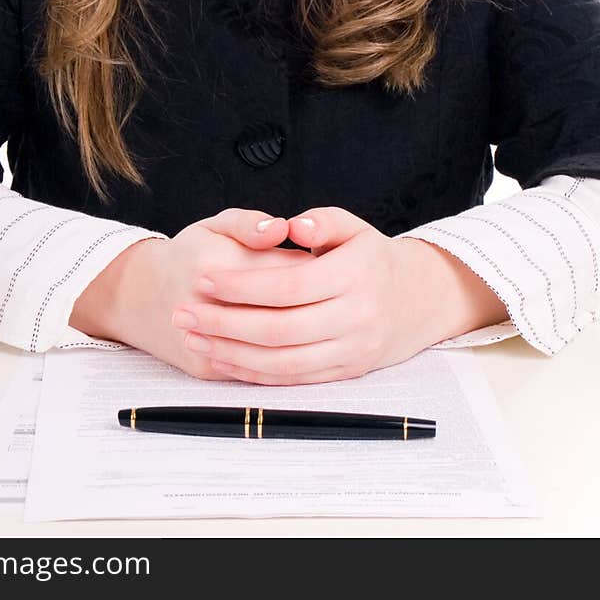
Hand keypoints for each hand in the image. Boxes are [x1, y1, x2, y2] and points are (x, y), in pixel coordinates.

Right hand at [71, 208, 307, 380]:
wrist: (141, 299)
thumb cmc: (190, 255)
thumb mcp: (216, 225)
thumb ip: (250, 223)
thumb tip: (283, 228)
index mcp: (214, 263)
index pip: (283, 270)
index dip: (312, 267)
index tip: (322, 262)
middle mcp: (207, 305)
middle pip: (281, 310)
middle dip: (312, 302)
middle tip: (321, 292)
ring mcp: (206, 342)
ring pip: (271, 346)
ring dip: (299, 333)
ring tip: (307, 313)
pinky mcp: (208, 369)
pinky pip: (256, 370)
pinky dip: (281, 357)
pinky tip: (295, 342)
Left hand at [168, 206, 457, 385]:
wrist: (415, 301)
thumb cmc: (371, 258)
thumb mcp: (353, 226)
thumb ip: (321, 220)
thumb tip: (291, 225)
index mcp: (356, 276)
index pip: (289, 286)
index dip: (243, 287)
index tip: (204, 279)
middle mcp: (356, 318)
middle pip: (280, 329)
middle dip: (225, 323)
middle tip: (184, 313)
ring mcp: (351, 350)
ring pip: (283, 362)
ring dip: (232, 353)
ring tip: (193, 337)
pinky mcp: (345, 373)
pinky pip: (293, 380)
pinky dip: (254, 373)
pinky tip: (223, 358)